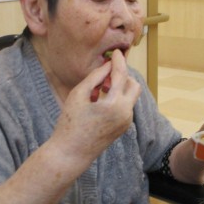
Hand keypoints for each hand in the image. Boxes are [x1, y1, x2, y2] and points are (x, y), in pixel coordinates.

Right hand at [51, 50, 141, 164]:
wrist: (71, 153)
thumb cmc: (70, 123)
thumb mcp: (78, 95)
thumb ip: (95, 77)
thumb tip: (108, 65)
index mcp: (115, 105)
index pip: (121, 75)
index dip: (118, 61)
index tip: (115, 51)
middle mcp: (125, 114)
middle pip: (134, 85)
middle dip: (123, 75)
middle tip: (106, 73)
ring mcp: (126, 122)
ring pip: (130, 96)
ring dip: (119, 87)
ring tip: (98, 89)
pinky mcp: (123, 127)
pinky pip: (125, 106)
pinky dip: (116, 98)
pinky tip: (99, 100)